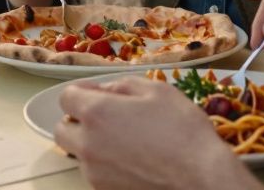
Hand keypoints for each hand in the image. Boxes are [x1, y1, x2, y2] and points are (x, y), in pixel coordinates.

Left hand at [55, 78, 256, 189]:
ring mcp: (95, 172)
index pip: (67, 97)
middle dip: (78, 121)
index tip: (98, 93)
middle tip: (105, 118)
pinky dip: (106, 163)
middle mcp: (88, 144)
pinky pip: (96, 172)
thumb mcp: (158, 91)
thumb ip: (123, 85)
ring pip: (79, 153)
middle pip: (63, 130)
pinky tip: (132, 158)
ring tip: (125, 140)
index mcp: (97, 113)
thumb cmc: (183, 131)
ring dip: (92, 143)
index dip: (82, 91)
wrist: (200, 177)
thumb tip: (106, 90)